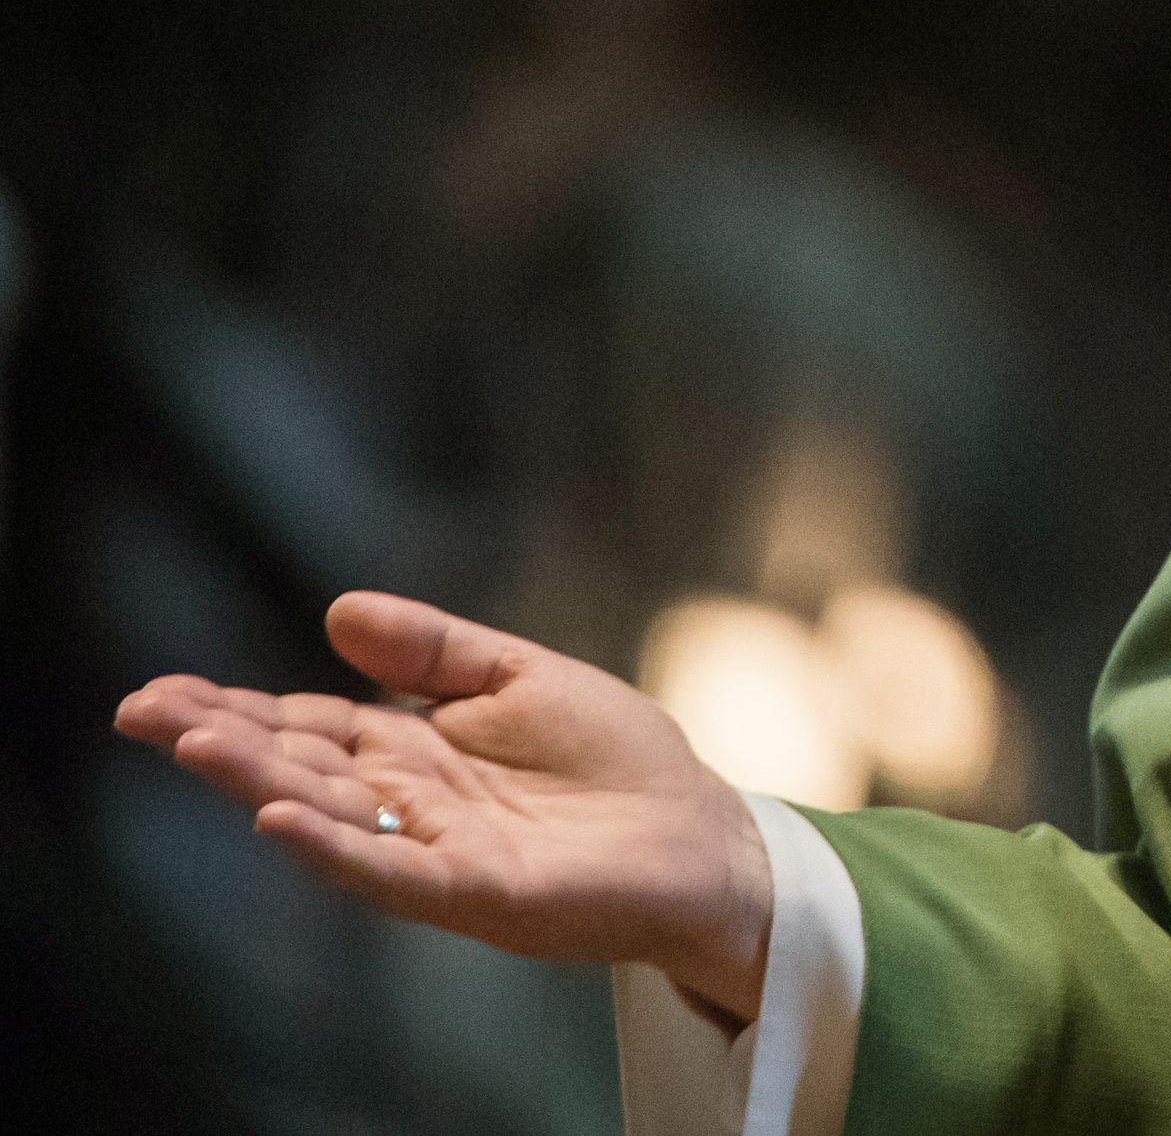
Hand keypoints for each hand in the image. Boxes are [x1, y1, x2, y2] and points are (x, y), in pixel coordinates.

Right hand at [113, 591, 774, 1020]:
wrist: (700, 835)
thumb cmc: (618, 760)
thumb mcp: (522, 676)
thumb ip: (435, 650)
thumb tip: (339, 609)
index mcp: (415, 749)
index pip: (307, 725)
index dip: (237, 707)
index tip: (161, 690)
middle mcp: (409, 802)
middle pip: (299, 766)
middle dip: (223, 740)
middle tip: (142, 710)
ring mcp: (434, 848)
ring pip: (329, 814)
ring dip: (260, 782)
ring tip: (195, 745)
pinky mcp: (473, 889)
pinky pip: (390, 869)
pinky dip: (335, 847)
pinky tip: (281, 820)